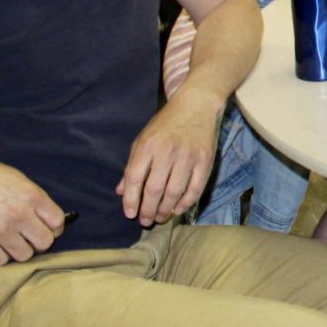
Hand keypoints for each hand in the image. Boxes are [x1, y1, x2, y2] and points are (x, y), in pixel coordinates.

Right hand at [0, 157, 64, 264]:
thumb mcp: (17, 180)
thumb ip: (34, 200)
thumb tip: (47, 218)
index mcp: (31, 196)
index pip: (57, 222)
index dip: (54, 227)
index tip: (48, 228)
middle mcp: (19, 215)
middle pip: (44, 243)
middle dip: (39, 241)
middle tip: (29, 237)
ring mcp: (0, 230)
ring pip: (24, 255)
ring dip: (19, 250)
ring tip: (10, 240)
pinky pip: (0, 260)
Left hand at [116, 95, 221, 226]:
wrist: (196, 105)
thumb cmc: (165, 124)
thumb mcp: (142, 140)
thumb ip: (132, 166)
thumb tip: (122, 192)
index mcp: (147, 147)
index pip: (135, 179)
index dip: (131, 201)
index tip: (130, 214)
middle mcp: (167, 152)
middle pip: (154, 189)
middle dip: (148, 210)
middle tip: (146, 220)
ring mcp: (187, 156)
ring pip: (174, 192)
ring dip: (166, 209)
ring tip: (160, 217)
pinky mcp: (205, 160)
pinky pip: (195, 187)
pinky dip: (186, 202)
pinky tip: (178, 209)